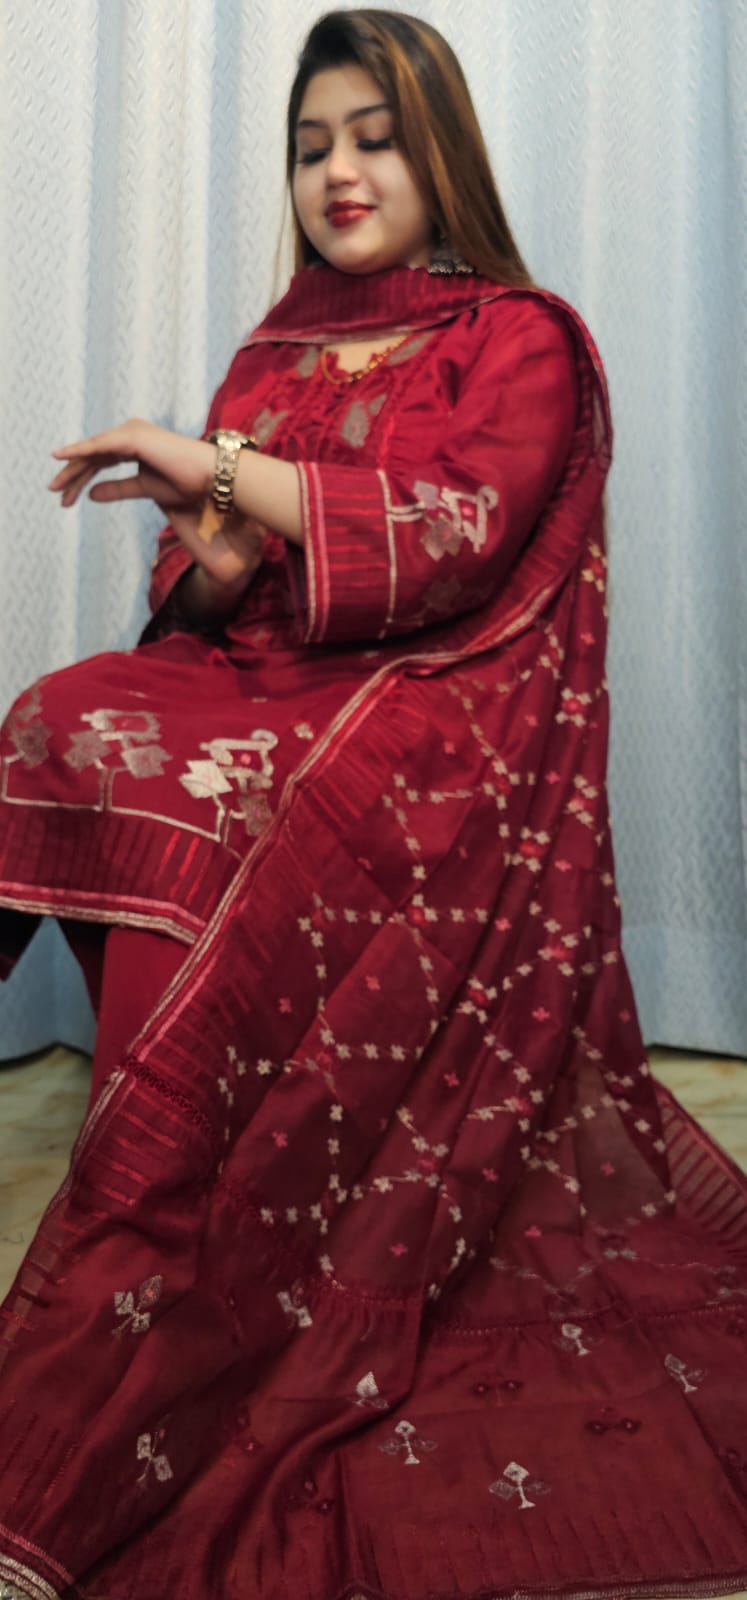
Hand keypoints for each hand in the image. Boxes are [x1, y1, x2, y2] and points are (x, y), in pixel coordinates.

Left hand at [49, 418, 212, 511]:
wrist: (210, 477)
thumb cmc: (186, 483)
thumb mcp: (143, 488)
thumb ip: (117, 489)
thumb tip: (90, 495)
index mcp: (133, 444)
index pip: (99, 461)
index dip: (81, 479)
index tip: (66, 499)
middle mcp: (129, 433)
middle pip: (92, 455)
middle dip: (73, 475)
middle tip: (55, 494)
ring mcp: (130, 432)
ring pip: (92, 451)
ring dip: (72, 468)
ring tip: (55, 486)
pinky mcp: (132, 437)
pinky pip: (99, 446)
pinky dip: (79, 450)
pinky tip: (61, 457)